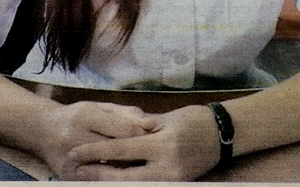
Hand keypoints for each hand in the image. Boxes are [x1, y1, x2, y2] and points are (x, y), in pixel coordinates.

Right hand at [39, 101, 156, 177]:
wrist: (44, 131)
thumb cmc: (77, 115)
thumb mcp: (99, 106)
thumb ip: (124, 113)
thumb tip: (150, 123)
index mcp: (86, 116)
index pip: (121, 128)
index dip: (142, 132)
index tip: (157, 134)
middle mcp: (77, 138)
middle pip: (116, 150)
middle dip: (137, 152)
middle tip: (154, 154)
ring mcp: (71, 160)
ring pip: (109, 169)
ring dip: (128, 168)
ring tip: (144, 166)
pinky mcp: (69, 177)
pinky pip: (98, 180)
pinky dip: (114, 177)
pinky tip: (127, 175)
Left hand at [60, 105, 220, 180]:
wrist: (225, 134)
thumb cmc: (195, 120)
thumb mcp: (168, 118)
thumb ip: (142, 127)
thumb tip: (118, 132)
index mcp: (162, 144)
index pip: (121, 150)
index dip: (95, 152)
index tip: (75, 152)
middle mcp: (166, 167)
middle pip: (122, 178)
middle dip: (96, 175)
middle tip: (75, 171)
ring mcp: (171, 180)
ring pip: (132, 186)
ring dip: (110, 182)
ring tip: (90, 176)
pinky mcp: (175, 185)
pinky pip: (146, 185)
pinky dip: (128, 183)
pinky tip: (115, 177)